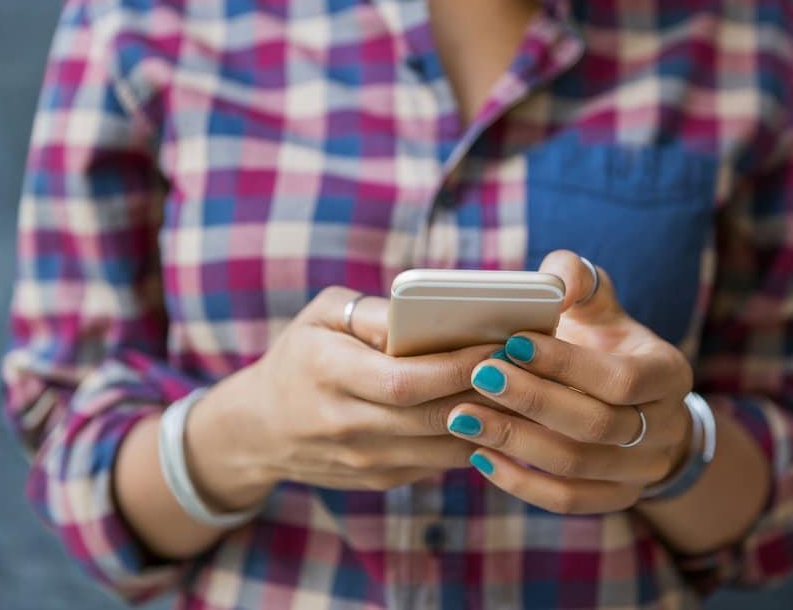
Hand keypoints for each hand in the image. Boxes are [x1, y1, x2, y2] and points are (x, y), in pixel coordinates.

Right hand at [185, 286, 500, 510]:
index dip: (458, 366)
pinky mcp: (381, 480)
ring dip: (491, 422)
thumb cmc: (301, 356)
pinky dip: (472, 439)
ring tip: (528, 389)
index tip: (501, 343)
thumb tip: (424, 315)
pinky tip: (500, 414)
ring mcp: (364, 461)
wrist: (260, 429)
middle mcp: (346, 424)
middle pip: (433, 417)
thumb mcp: (322, 316)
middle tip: (532, 366)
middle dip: (489, 392)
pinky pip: (438, 462)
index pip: (406, 380)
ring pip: (445, 448)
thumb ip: (373, 312)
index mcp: (328, 373)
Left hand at [445, 250, 694, 513]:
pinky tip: (478, 455)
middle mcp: (665, 427)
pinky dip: (519, 482)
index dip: (567, 364)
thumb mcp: (599, 306)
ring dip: (515, 440)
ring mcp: (643, 470)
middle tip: (479, 376)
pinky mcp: (615, 499)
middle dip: (533, 400)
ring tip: (463, 416)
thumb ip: (577, 281)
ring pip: (576, 466)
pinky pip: (567, 500)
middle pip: (597, 425)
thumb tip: (557, 283)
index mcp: (668, 373)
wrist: (633, 404)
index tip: (513, 342)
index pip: (623, 378)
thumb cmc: (602, 343)